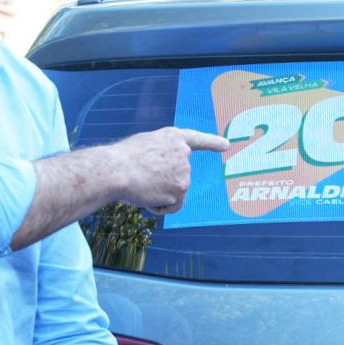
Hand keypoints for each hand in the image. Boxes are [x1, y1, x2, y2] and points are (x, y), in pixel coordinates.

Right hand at [110, 127, 229, 213]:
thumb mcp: (145, 145)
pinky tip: (147, 198)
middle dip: (162, 182)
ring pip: (175, 192)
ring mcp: (184, 173)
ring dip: (158, 194)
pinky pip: (172, 206)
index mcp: (174, 138)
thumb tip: (163, 174)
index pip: (197, 139)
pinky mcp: (180, 191)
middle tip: (141, 177)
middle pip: (179, 176)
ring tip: (142, 185)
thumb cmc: (122, 158)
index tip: (226, 145)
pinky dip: (159, 207)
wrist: (116, 170)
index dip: (212, 142)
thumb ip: (162, 154)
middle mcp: (184, 154)